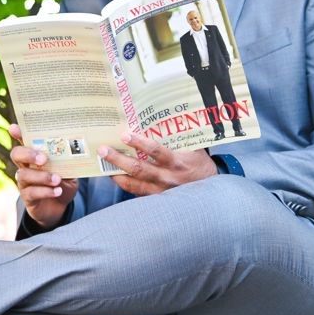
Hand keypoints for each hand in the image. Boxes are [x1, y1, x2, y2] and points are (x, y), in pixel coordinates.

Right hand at [9, 124, 77, 229]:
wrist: (60, 207)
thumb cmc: (62, 182)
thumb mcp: (68, 170)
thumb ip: (67, 162)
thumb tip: (76, 150)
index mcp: (35, 155)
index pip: (24, 140)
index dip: (17, 133)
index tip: (14, 128)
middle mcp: (25, 166)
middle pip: (16, 154)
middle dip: (28, 154)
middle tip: (44, 158)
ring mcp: (24, 182)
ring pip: (23, 175)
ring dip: (41, 176)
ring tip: (57, 179)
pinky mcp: (27, 197)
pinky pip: (31, 192)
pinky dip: (46, 191)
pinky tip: (57, 191)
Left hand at [98, 131, 217, 196]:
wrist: (212, 190)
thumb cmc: (199, 163)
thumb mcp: (193, 147)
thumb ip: (178, 136)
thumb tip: (161, 115)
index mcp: (177, 162)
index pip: (156, 151)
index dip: (140, 143)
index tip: (125, 135)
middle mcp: (168, 177)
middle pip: (139, 169)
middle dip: (118, 159)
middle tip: (103, 149)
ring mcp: (161, 191)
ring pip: (134, 184)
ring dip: (116, 174)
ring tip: (102, 166)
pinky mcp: (157, 199)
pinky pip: (137, 193)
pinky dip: (124, 185)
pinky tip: (113, 176)